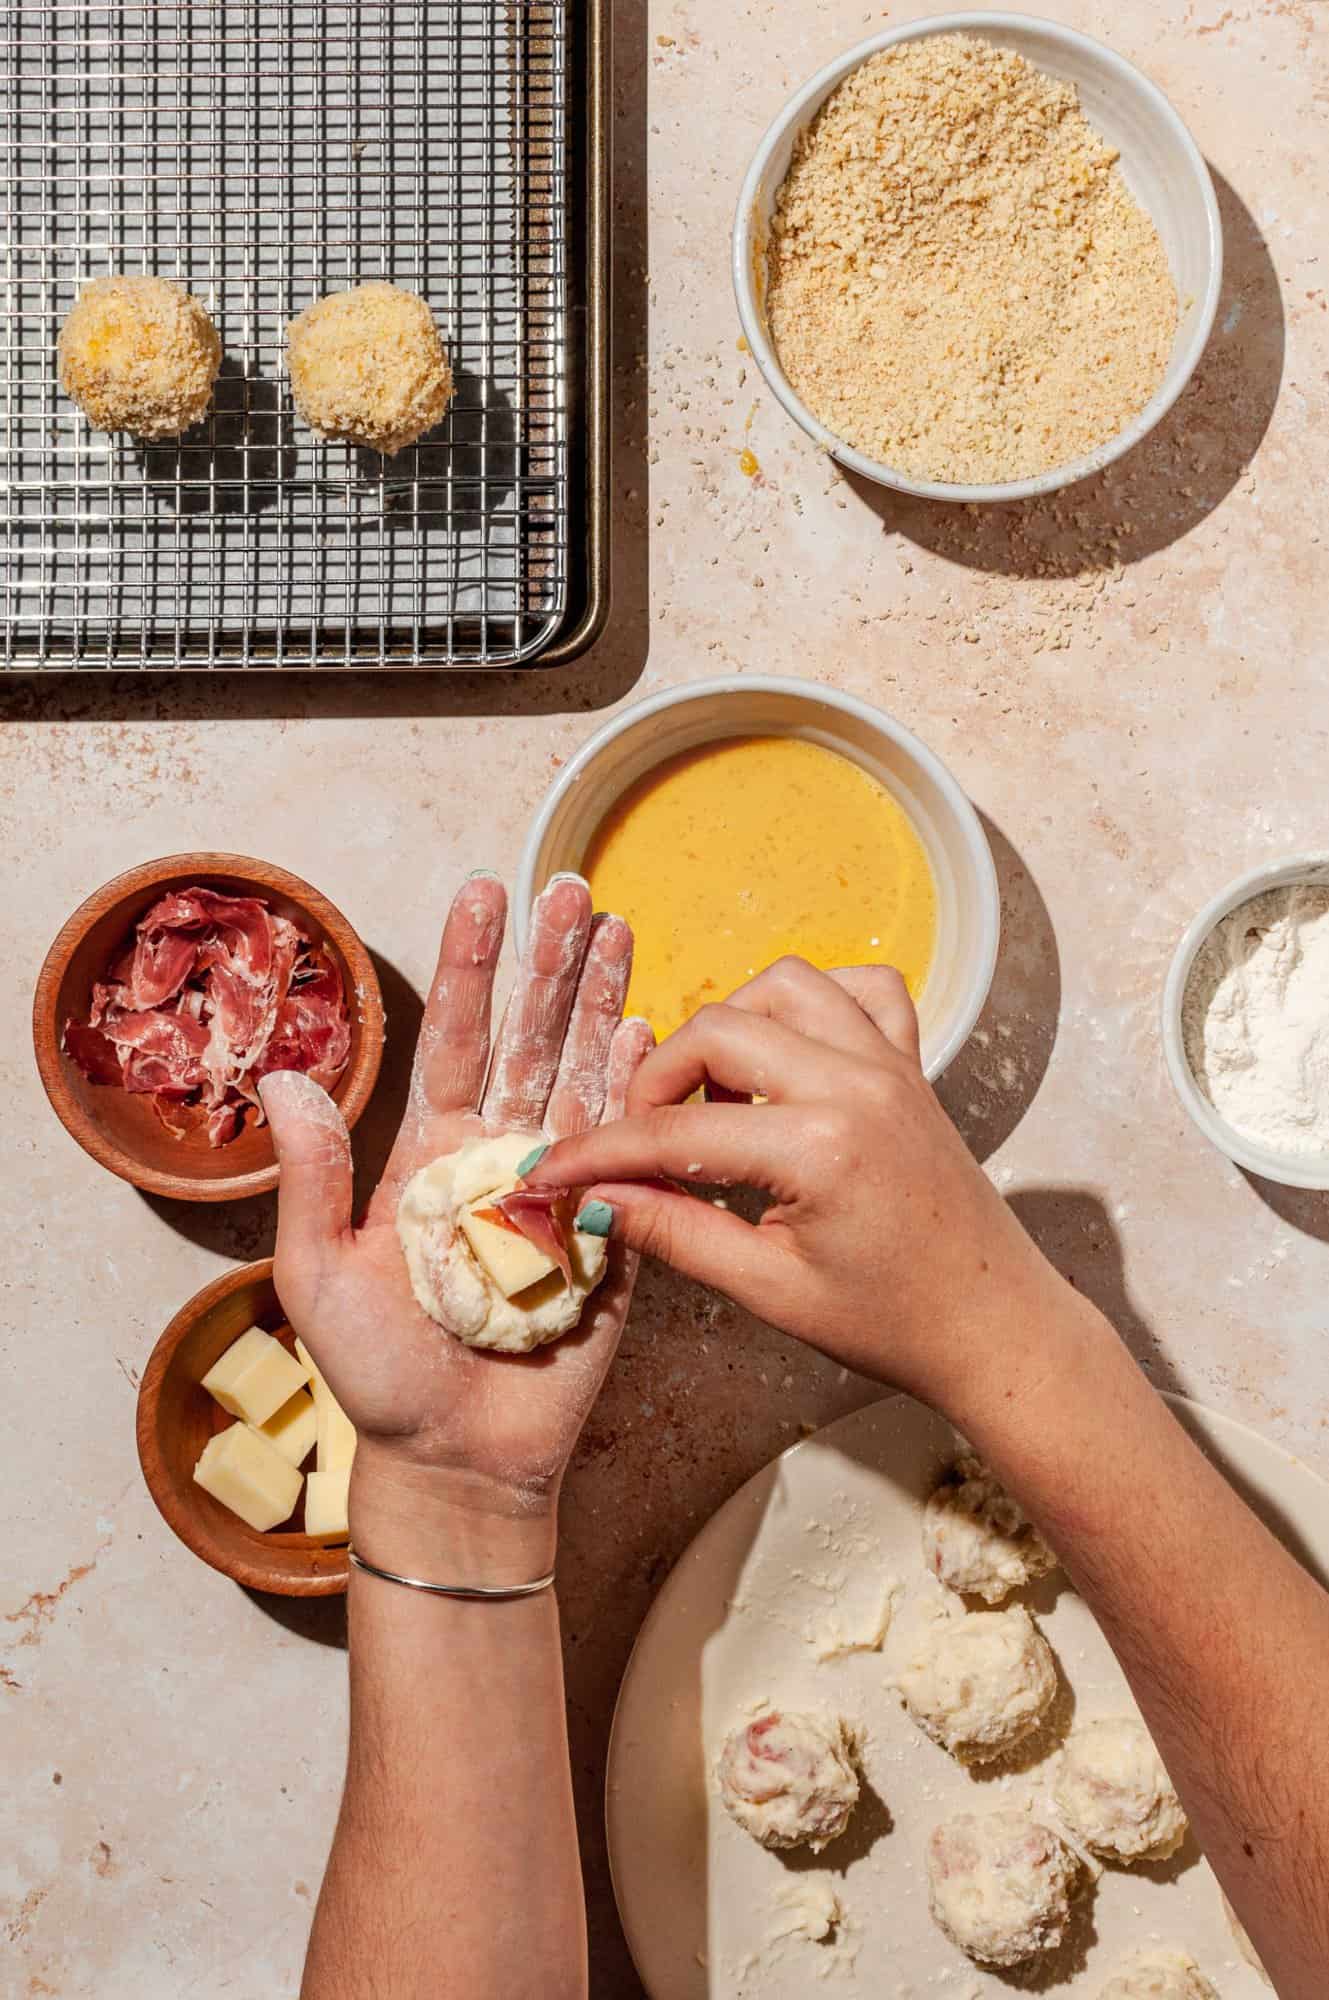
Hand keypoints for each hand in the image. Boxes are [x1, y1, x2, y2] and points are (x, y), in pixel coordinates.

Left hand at [258, 873, 651, 1575]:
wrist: (457, 1461)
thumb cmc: (378, 1378)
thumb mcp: (318, 1274)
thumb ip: (311, 1177)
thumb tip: (283, 1078)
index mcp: (431, 1155)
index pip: (454, 1039)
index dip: (469, 968)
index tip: (481, 895)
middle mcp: (500, 1155)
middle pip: (529, 1038)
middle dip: (551, 964)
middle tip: (571, 888)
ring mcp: (563, 1186)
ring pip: (586, 1075)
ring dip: (602, 1003)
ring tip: (619, 929)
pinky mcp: (613, 1231)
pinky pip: (634, 1150)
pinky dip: (643, 1089)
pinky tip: (652, 1031)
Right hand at [526, 956, 1079, 1419]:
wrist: (994, 1327)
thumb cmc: (893, 1322)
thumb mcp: (769, 1289)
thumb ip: (674, 1231)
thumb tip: (593, 1199)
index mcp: (821, 1147)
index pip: (676, 1133)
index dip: (600, 1152)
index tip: (550, 1170)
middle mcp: (858, 1084)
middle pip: (718, 1030)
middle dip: (657, 1081)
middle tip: (641, 1143)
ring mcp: (892, 1065)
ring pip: (784, 987)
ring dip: (731, 1029)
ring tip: (715, 1100)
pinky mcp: (912, 1066)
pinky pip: (862, 990)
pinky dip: (814, 1005)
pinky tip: (789, 1058)